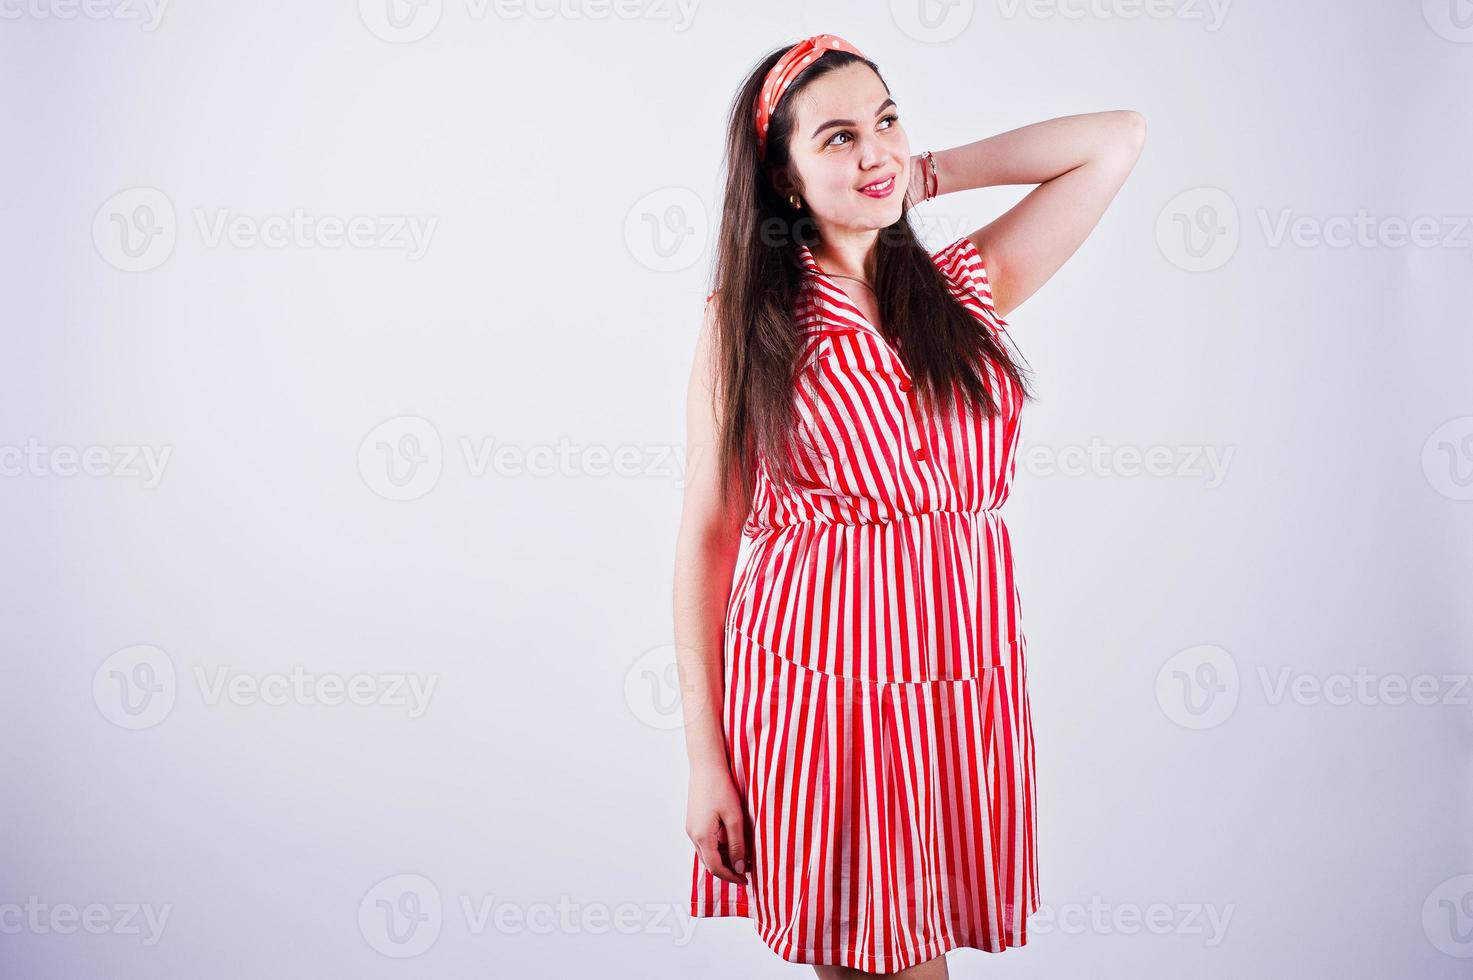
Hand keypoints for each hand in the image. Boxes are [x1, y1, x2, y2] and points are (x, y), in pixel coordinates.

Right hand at [685, 762, 749, 885]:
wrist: (706, 765)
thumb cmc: (720, 788)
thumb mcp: (735, 818)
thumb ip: (738, 845)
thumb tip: (739, 867)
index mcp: (702, 837)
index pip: (716, 868)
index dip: (732, 877)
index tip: (746, 881)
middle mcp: (693, 835)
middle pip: (709, 864)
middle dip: (728, 871)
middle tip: (746, 872)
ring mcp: (691, 828)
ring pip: (707, 854)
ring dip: (724, 860)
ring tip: (743, 858)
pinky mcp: (694, 821)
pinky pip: (705, 843)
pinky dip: (718, 849)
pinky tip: (733, 843)